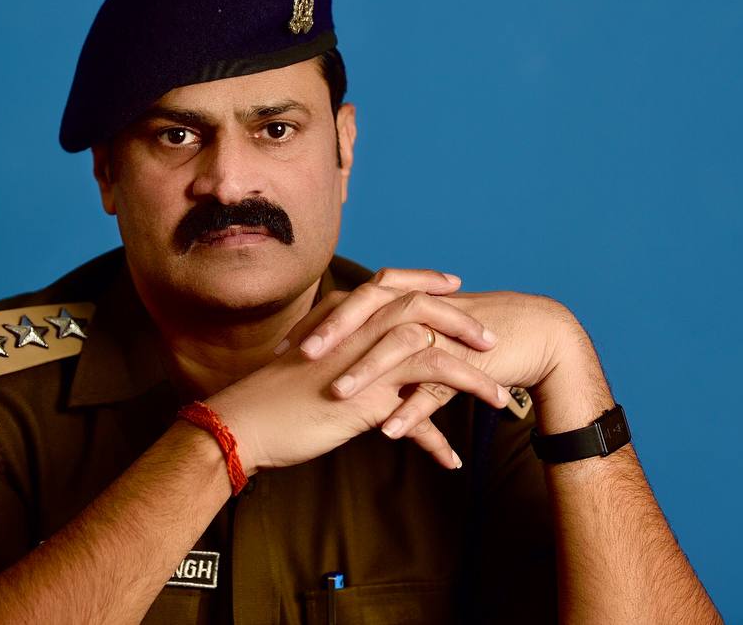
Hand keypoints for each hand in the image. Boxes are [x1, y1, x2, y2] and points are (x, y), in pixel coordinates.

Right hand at [205, 268, 510, 472]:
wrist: (244, 421)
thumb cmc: (274, 392)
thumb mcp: (312, 356)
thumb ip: (339, 344)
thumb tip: (359, 345)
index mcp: (344, 317)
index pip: (393, 284)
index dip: (427, 282)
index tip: (454, 285)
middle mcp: (356, 333)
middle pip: (423, 313)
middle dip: (463, 324)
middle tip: (491, 341)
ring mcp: (362, 366)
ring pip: (434, 360)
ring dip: (473, 379)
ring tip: (498, 398)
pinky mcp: (364, 404)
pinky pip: (416, 419)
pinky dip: (438, 440)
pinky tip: (453, 460)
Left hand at [295, 278, 609, 439]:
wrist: (535, 333)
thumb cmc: (472, 335)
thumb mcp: (422, 333)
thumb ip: (385, 337)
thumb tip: (341, 353)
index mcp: (406, 302)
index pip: (352, 303)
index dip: (316, 323)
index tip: (281, 350)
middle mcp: (423, 312)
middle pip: (372, 310)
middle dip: (334, 332)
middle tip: (300, 355)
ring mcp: (447, 335)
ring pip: (401, 347)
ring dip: (368, 371)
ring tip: (338, 396)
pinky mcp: (471, 362)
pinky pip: (438, 386)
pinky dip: (413, 409)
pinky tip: (390, 431)